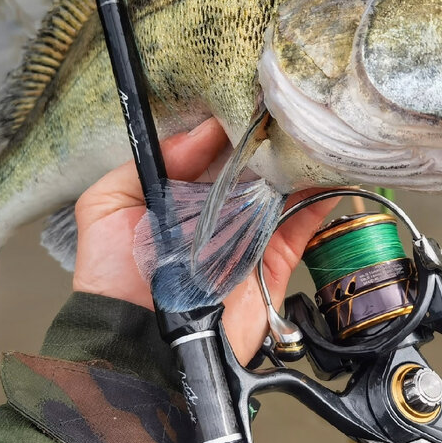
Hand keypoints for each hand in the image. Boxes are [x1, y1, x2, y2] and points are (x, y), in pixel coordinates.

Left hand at [71, 117, 337, 360]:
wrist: (139, 345)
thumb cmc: (114, 277)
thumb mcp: (108, 207)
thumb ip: (150, 164)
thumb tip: (202, 132)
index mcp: (179, 195)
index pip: (212, 151)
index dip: (232, 125)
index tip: (252, 97)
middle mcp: (216, 212)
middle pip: (253, 167)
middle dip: (274, 139)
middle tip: (293, 109)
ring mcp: (246, 237)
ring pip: (282, 192)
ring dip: (301, 165)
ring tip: (318, 135)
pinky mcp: (272, 265)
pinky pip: (301, 228)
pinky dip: (319, 203)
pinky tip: (333, 175)